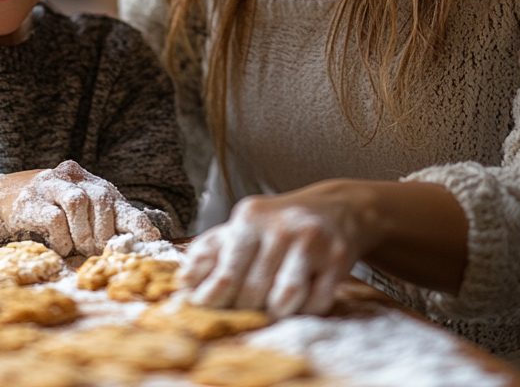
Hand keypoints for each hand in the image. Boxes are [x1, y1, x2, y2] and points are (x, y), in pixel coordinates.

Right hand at [0, 159, 160, 256]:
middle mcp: (74, 177)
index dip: (137, 221)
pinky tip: (61, 247)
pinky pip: (54, 217)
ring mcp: (51, 184)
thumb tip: (133, 248)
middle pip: (101, 197)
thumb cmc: (50, 213)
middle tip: (97, 250)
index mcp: (91, 183)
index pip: (120, 201)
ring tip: (78, 247)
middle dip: (103, 230)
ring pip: (77, 202)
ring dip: (81, 232)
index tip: (152, 240)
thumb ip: (102, 225)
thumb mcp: (80, 216)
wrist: (3, 200)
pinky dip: (62, 238)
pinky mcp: (31, 199)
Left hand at [179, 181, 374, 318]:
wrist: (334, 208)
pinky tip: (301, 296)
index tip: (205, 310)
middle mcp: (281, 226)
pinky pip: (315, 303)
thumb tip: (182, 282)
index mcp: (250, 217)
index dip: (213, 299)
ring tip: (272, 302)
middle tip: (246, 306)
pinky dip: (304, 309)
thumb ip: (210, 253)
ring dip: (276, 310)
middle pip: (252, 292)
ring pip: (283, 300)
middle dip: (246, 307)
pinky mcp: (338, 257)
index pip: (226, 273)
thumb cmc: (278, 225)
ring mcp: (311, 240)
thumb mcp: (242, 228)